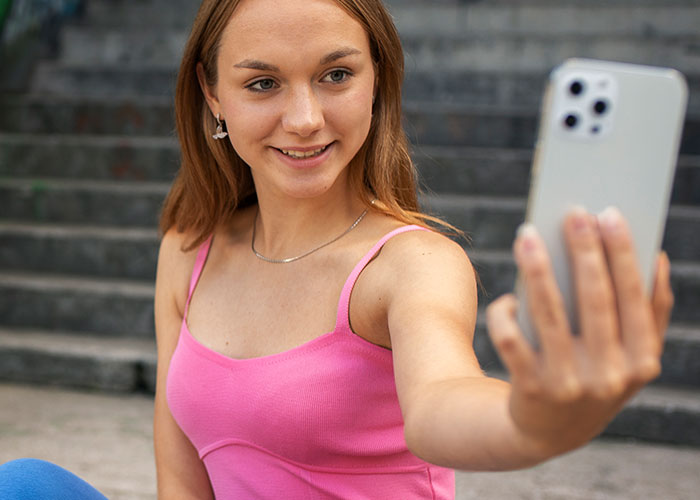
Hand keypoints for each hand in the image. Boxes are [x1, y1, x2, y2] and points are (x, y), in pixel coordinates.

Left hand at [485, 207, 673, 456]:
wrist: (548, 432)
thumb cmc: (594, 376)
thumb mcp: (630, 357)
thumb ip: (651, 314)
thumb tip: (659, 257)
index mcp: (642, 361)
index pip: (634, 297)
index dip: (622, 253)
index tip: (609, 213)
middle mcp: (611, 375)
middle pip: (595, 299)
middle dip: (584, 249)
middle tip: (572, 212)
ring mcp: (570, 384)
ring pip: (549, 313)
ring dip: (537, 268)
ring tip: (526, 234)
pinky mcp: (530, 389)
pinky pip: (511, 340)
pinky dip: (504, 314)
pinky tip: (507, 300)